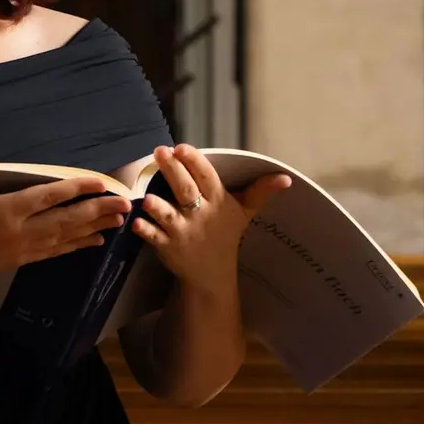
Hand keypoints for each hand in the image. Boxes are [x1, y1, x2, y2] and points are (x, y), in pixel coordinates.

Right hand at [0, 151, 130, 286]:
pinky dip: (76, 246)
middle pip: (65, 220)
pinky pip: (54, 253)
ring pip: (64, 238)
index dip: (76, 189)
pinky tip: (94, 242)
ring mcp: (20, 250)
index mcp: (3, 211)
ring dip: (93, 229)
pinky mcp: (18, 261)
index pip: (47, 197)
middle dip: (97, 211)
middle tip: (124, 204)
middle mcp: (18, 232)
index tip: (100, 182)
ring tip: (119, 222)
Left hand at [133, 143, 291, 294]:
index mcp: (218, 202)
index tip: (182, 147)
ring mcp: (183, 232)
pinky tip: (136, 221)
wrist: (213, 275)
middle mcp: (200, 215)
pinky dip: (145, 230)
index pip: (207, 177)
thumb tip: (286, 178)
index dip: (195, 161)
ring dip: (158, 207)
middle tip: (159, 151)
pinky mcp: (167, 247)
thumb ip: (260, 192)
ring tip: (147, 197)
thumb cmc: (225, 236)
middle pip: (186, 190)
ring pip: (168, 216)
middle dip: (173, 170)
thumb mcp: (244, 213)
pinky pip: (154, 237)